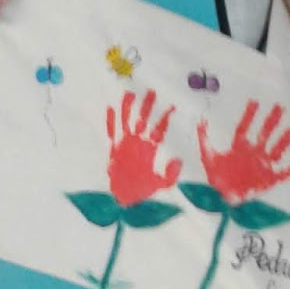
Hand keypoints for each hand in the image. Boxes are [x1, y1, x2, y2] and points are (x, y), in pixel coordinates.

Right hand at [106, 90, 182, 204]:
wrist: (125, 197)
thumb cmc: (143, 190)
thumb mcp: (161, 184)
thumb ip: (171, 174)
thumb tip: (178, 161)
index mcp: (151, 148)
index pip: (159, 128)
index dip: (166, 117)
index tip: (174, 106)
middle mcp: (138, 142)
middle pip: (143, 119)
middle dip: (147, 105)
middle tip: (153, 91)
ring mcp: (125, 143)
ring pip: (126, 120)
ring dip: (128, 107)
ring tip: (130, 93)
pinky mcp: (114, 148)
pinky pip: (111, 131)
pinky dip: (110, 120)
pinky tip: (110, 108)